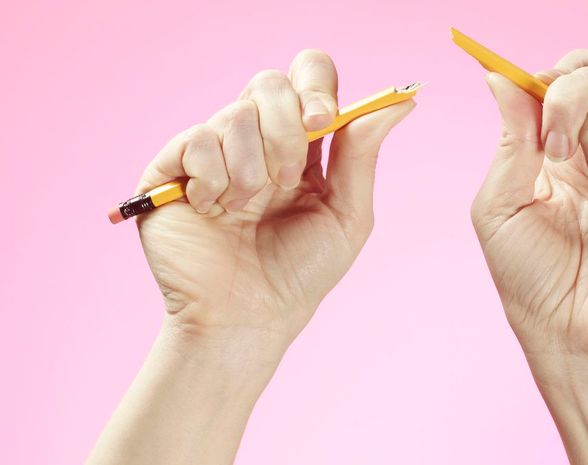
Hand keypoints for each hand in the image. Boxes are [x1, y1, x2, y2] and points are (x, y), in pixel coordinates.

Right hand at [136, 50, 414, 352]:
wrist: (248, 317)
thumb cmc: (301, 272)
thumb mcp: (346, 213)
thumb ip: (363, 153)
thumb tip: (402, 101)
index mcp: (302, 143)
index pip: (308, 77)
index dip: (316, 86)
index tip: (323, 121)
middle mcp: (257, 139)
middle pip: (269, 83)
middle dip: (286, 130)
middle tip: (287, 180)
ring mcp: (214, 151)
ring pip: (235, 115)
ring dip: (251, 170)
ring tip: (246, 210)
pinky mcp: (172, 169)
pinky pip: (195, 140)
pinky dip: (213, 178)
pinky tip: (214, 211)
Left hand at [471, 49, 587, 366]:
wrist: (574, 326)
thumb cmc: (530, 276)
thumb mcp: (500, 203)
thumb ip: (510, 139)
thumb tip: (500, 77)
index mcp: (546, 150)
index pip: (556, 80)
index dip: (547, 80)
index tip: (534, 111)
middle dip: (570, 99)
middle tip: (558, 151)